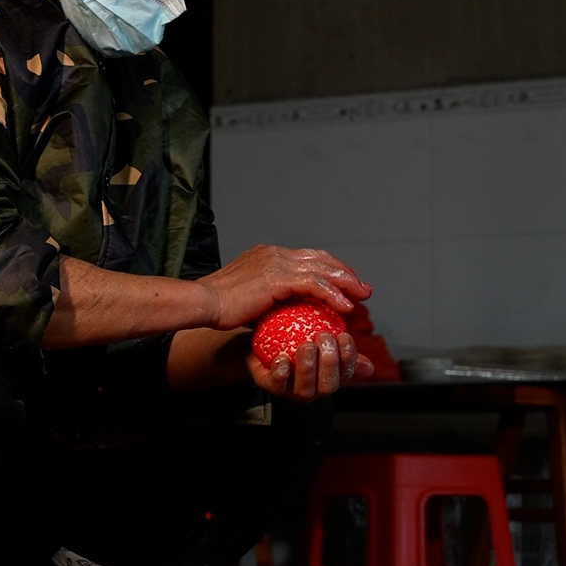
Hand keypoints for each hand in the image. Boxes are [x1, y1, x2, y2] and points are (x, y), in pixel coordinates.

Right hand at [196, 245, 371, 330]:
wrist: (204, 303)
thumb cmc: (218, 306)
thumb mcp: (248, 298)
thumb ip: (267, 298)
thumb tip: (280, 311)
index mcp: (267, 255)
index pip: (307, 257)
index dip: (329, 268)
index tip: (343, 282)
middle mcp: (274, 254)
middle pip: (320, 259)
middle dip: (344, 273)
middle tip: (362, 287)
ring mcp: (277, 263)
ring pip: (322, 269)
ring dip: (345, 282)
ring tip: (361, 296)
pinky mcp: (278, 278)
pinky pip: (315, 285)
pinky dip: (333, 294)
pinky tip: (345, 306)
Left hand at [244, 329, 376, 401]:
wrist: (260, 337)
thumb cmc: (295, 334)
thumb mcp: (319, 332)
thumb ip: (341, 341)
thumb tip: (369, 364)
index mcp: (329, 376)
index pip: (346, 373)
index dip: (349, 357)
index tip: (344, 336)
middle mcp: (313, 387)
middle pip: (328, 385)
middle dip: (329, 362)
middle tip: (325, 337)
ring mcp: (292, 390)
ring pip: (305, 388)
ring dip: (307, 367)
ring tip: (305, 345)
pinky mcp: (271, 386)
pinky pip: (277, 384)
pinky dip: (281, 372)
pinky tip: (282, 358)